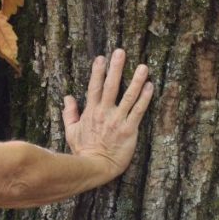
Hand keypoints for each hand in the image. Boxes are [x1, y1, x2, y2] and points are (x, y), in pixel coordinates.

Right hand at [62, 49, 153, 178]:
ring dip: (136, 80)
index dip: (98, 72)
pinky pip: (138, 111)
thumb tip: (68, 97)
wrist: (94, 167)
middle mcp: (104, 112)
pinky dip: (144, 99)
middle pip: (111, 86)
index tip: (101, 58)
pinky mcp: (129, 130)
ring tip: (143, 66)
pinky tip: (150, 87)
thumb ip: (70, 113)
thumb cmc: (83, 150)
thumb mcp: (71, 131)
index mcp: (91, 111)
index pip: (94, 87)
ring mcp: (117, 120)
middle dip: (116, 68)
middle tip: (120, 52)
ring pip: (128, 96)